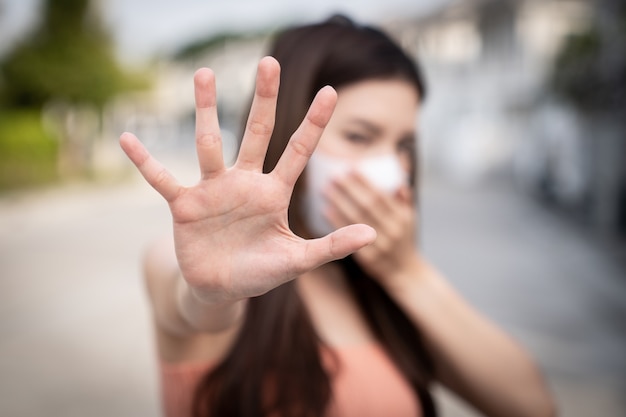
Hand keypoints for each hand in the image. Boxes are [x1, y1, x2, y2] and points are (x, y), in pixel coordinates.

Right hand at [120, 57, 375, 303]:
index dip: (314, 124)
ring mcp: (213, 190)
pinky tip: (127, 138)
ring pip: (208, 142)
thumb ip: (331, 246)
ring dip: (206, 109)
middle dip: (265, 99)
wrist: (222, 289)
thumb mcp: (297, 260)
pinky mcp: (185, 204)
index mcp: (273, 193)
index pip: (298, 152)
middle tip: (270, 62)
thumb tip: (373, 233)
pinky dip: (145, 161)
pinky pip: (162, 179)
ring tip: (204, 73)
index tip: (330, 92)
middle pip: (256, 133)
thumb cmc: (261, 272)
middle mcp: (244, 182)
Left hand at [325, 170, 417, 282]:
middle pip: (368, 206)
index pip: (381, 196)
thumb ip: (403, 197)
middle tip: (333, 176)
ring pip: (357, 221)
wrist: (406, 274)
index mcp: (403, 217)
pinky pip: (349, 238)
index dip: (365, 182)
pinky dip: (337, 223)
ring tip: (325, 189)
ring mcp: (382, 246)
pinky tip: (325, 210)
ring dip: (340, 203)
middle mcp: (394, 231)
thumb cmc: (403, 240)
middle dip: (350, 189)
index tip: (350, 167)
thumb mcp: (409, 218)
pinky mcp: (369, 260)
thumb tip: (398, 174)